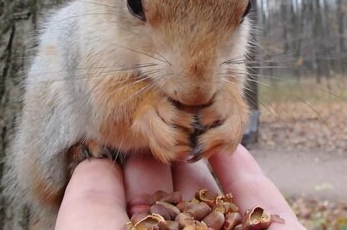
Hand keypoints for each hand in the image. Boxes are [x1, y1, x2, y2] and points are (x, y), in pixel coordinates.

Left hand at [56, 145, 305, 229]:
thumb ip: (85, 212)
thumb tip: (90, 170)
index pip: (128, 219)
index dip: (124, 179)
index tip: (119, 143)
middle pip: (172, 210)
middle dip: (163, 166)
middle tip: (156, 127)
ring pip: (216, 205)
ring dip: (204, 166)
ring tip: (189, 128)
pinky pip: (262, 206)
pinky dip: (246, 175)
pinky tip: (230, 148)